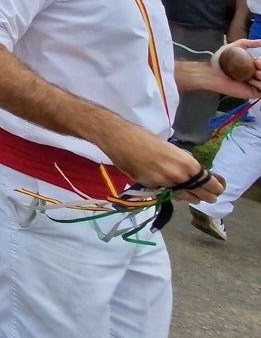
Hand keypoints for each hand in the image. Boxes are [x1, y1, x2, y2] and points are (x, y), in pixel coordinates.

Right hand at [97, 122, 222, 201]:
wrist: (120, 139)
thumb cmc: (144, 138)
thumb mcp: (170, 149)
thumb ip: (181, 164)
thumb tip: (189, 175)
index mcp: (187, 163)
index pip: (208, 182)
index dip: (215, 188)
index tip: (218, 190)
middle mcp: (178, 176)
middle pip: (199, 193)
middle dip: (205, 196)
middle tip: (210, 198)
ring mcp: (164, 183)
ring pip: (182, 195)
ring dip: (189, 197)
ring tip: (195, 199)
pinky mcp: (151, 187)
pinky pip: (166, 192)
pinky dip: (170, 192)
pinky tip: (173, 191)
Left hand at [185, 39, 260, 99]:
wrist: (211, 72)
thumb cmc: (220, 60)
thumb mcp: (235, 46)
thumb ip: (248, 43)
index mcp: (255, 66)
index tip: (257, 60)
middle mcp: (257, 75)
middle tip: (256, 64)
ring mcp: (256, 85)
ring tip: (255, 73)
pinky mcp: (253, 93)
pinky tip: (252, 81)